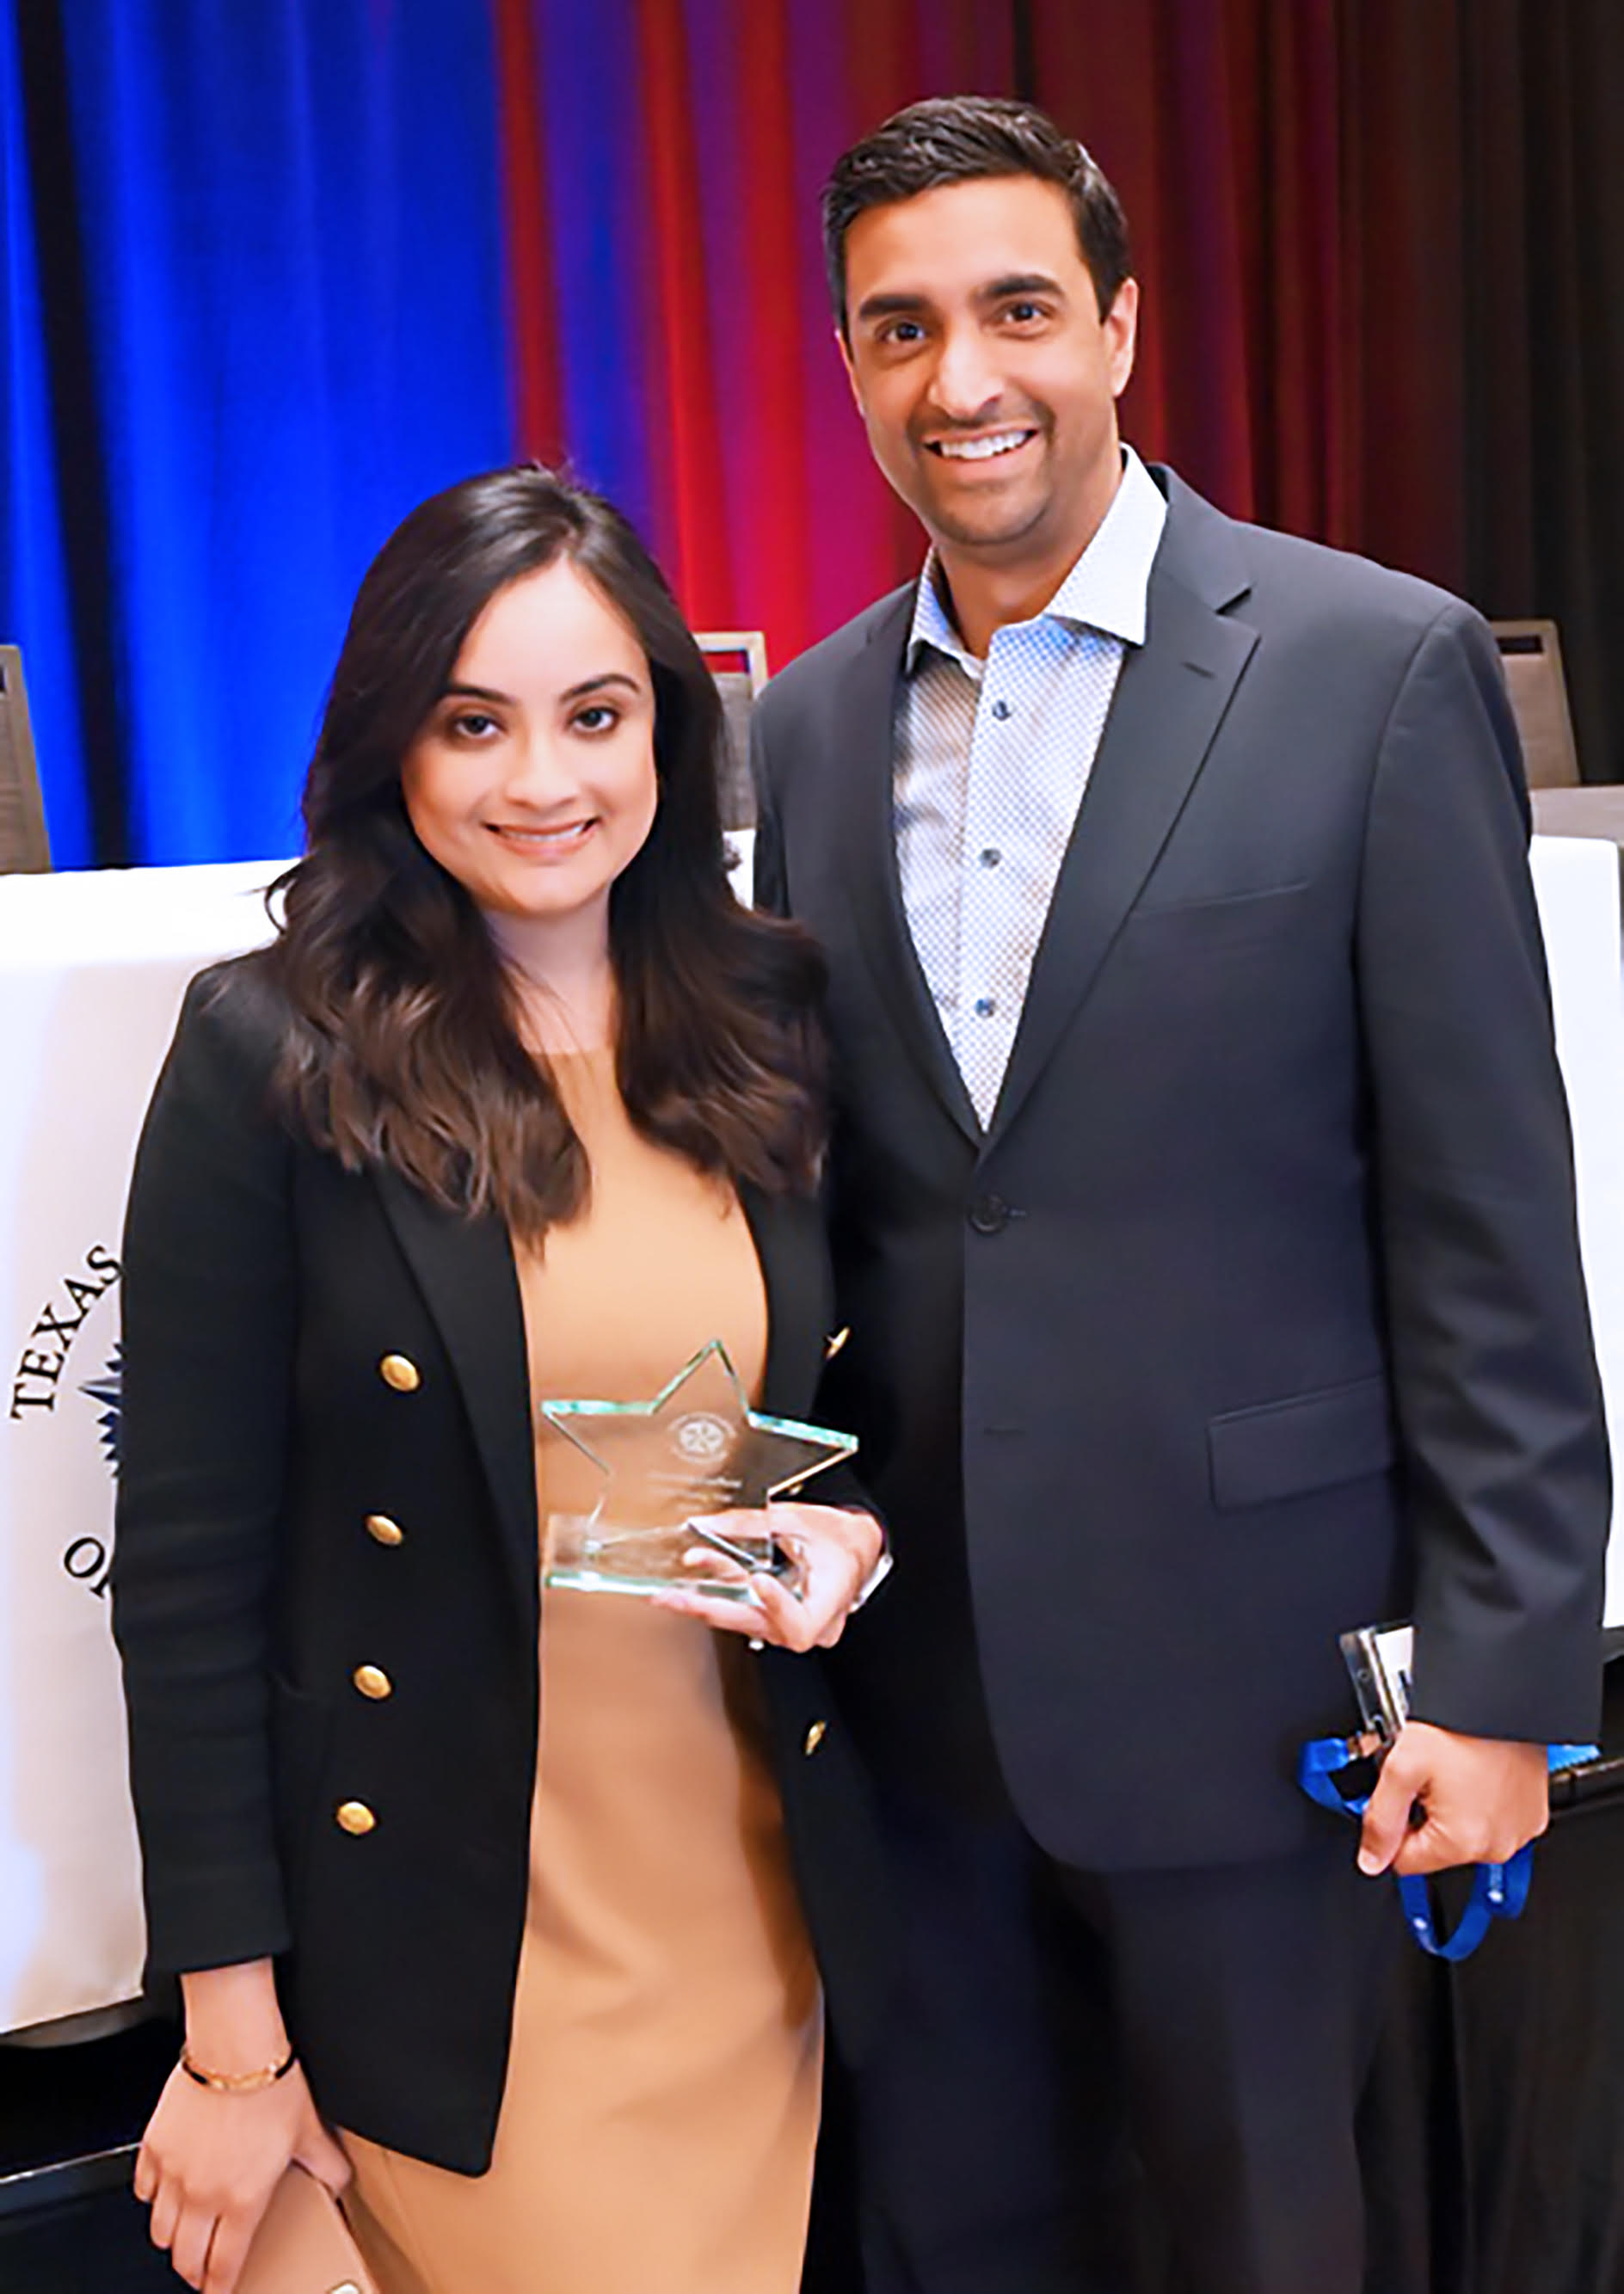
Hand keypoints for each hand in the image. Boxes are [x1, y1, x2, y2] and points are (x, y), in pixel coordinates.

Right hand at [136, 1958, 349, 2293]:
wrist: (235, 2047)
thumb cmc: (271, 2085)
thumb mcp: (310, 2131)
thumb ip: (326, 2165)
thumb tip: (340, 2183)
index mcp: (242, 2199)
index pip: (224, 2263)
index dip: (220, 2285)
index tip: (220, 2289)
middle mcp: (202, 2194)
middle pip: (185, 2257)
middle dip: (193, 2270)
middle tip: (201, 2269)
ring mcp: (173, 2173)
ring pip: (160, 2230)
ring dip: (172, 2238)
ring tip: (185, 2233)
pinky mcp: (153, 2148)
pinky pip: (143, 2190)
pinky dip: (153, 2198)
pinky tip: (165, 2190)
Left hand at [654, 1503, 883, 1649]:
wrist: (856, 1543)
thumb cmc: (841, 1539)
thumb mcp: (800, 1521)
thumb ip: (752, 1524)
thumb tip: (708, 1524)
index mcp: (827, 1607)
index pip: (799, 1625)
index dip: (777, 1607)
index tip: (761, 1580)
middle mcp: (807, 1624)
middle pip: (757, 1624)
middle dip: (712, 1607)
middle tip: (676, 1597)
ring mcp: (788, 1623)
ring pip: (744, 1617)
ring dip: (707, 1600)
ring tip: (671, 1592)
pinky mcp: (772, 1615)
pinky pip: (743, 1609)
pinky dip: (718, 1594)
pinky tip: (689, 1587)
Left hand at [1356, 1720, 1549, 1878]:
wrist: (1504, 1696)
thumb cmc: (1460, 1725)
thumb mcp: (1401, 1769)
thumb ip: (1381, 1820)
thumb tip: (1371, 1861)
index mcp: (1464, 1841)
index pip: (1406, 1863)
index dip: (1391, 1828)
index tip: (1396, 1798)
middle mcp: (1498, 1845)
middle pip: (1437, 1849)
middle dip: (1422, 1815)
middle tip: (1424, 1775)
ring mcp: (1519, 1831)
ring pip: (1464, 1835)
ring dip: (1451, 1809)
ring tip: (1451, 1769)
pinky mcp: (1531, 1815)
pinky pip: (1492, 1822)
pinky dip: (1478, 1803)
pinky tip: (1473, 1772)